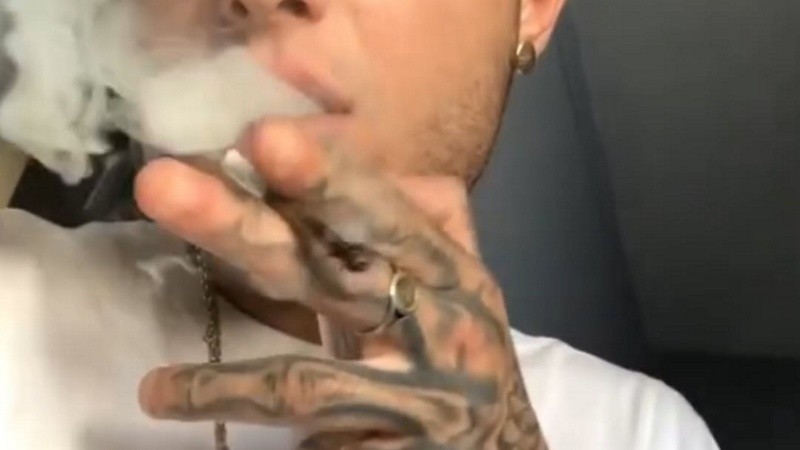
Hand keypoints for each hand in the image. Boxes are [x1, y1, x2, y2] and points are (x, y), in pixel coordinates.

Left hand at [134, 123, 546, 448]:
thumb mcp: (461, 282)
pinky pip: (312, 438)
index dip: (325, 178)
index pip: (382, 215)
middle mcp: (439, 328)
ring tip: (157, 386)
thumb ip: (422, 218)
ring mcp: (417, 399)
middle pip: (332, 274)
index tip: (260, 138)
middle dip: (247, 229)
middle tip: (163, 186)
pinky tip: (176, 403)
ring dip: (228, 381)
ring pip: (311, 382)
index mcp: (451, 272)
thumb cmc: (468, 355)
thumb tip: (361, 159)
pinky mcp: (391, 447)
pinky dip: (244, 420)